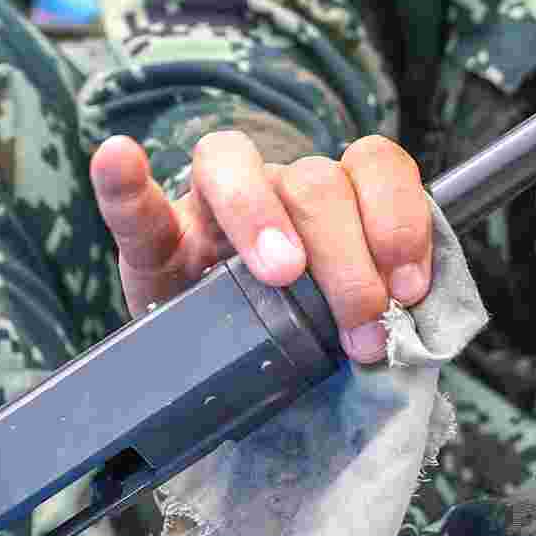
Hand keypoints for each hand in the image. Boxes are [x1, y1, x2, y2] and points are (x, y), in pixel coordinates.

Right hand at [88, 128, 431, 366]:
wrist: (223, 376)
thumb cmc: (295, 337)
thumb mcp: (349, 321)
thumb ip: (380, 305)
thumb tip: (416, 324)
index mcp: (334, 202)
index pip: (374, 164)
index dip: (400, 216)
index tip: (409, 288)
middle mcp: (275, 189)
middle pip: (313, 182)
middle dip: (347, 257)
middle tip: (361, 328)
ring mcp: (207, 210)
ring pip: (236, 169)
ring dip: (264, 218)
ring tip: (283, 275)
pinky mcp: (151, 244)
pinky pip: (135, 205)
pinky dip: (124, 182)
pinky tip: (119, 159)